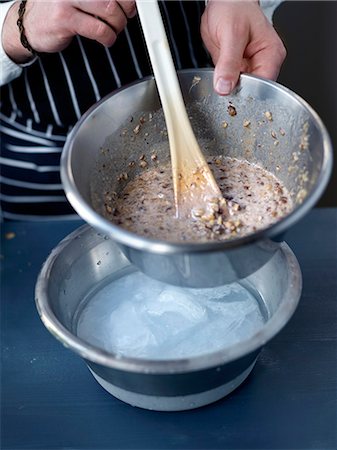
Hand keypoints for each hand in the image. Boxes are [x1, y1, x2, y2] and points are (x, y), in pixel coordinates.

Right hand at [3, 0, 135, 62]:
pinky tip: (106, 39)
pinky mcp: (65, 19)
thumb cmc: (58, 10)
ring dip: (117, 25)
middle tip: (123, 19)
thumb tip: (128, 2)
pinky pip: (98, 29)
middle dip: (125, 11)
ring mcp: (67, 0)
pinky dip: (108, 37)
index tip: (129, 7)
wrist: (28, 23)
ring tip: (113, 30)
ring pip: (108, 10)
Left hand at [201, 0, 285, 94]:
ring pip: (240, 90)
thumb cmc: (234, 7)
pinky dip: (223, 84)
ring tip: (220, 77)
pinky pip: (230, 84)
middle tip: (223, 84)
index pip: (264, 86)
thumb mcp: (232, 33)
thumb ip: (229, 62)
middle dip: (236, 92)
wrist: (224, 1)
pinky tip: (218, 77)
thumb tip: (224, 87)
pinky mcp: (237, 69)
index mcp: (271, 55)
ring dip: (228, 89)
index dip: (247, 93)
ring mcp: (249, 67)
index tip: (231, 91)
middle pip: (253, 91)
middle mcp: (263, 63)